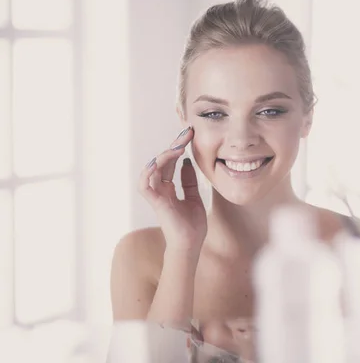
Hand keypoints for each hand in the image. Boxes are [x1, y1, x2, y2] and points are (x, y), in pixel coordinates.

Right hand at [139, 125, 206, 252]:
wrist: (191, 245)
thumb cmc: (192, 226)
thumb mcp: (194, 197)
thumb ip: (188, 181)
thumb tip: (187, 162)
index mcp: (169, 188)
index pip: (170, 163)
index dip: (177, 148)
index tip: (189, 135)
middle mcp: (160, 190)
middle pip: (162, 162)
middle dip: (174, 146)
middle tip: (186, 134)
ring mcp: (157, 196)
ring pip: (152, 170)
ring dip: (164, 156)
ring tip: (177, 146)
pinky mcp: (156, 203)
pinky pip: (145, 185)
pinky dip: (148, 173)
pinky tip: (158, 161)